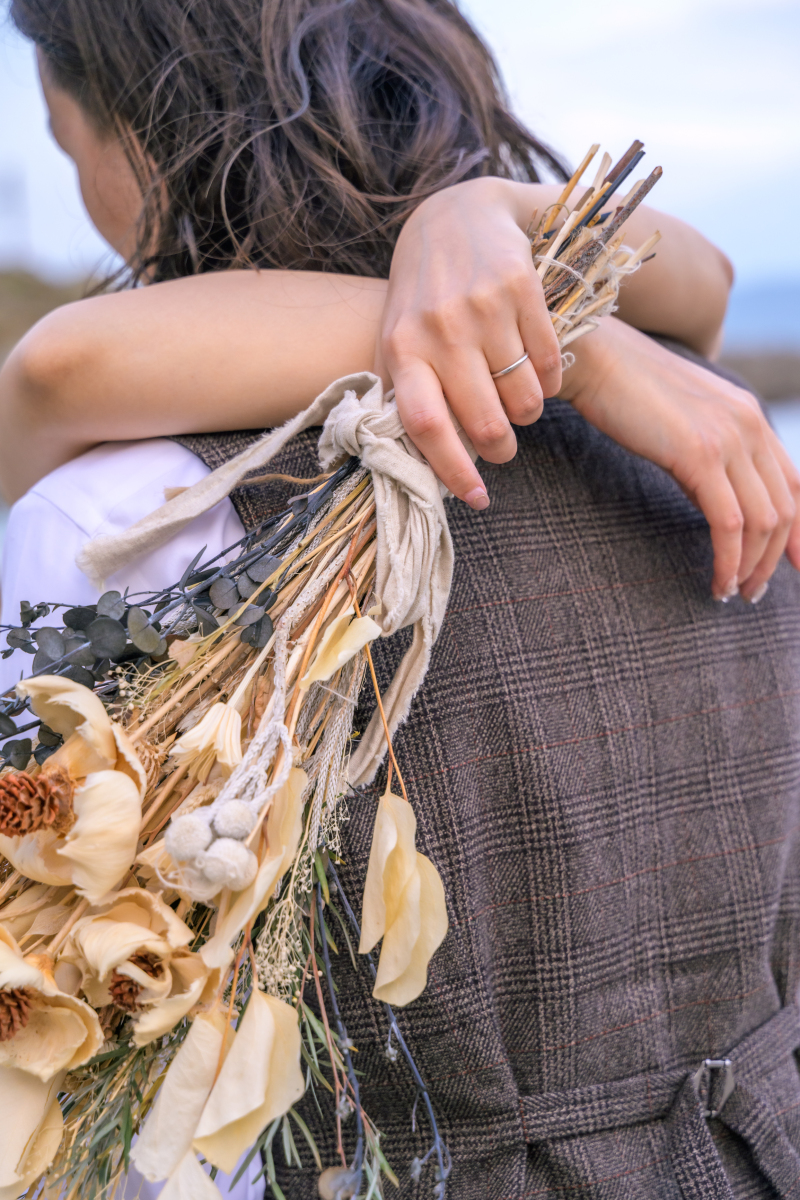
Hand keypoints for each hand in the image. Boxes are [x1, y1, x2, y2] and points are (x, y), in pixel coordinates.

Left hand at [380, 177, 562, 508]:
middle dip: (501, 451)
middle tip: (503, 451)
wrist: (455, 216)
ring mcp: (483, 308)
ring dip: (527, 417)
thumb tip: (408, 463)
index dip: (452, 471)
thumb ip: (402, 395)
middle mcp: (441, 329)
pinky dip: (548, 383)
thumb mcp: (398, 339)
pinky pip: (549, 364)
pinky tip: (536, 374)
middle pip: (484, 423)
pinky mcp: (521, 289)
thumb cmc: (422, 294)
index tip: (476, 499)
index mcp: (402, 349)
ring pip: (525, 400)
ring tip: (518, 407)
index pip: (426, 426)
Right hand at [562, 318, 799, 600]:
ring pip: (764, 521)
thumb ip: (708, 456)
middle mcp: (750, 424)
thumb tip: (716, 502)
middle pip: (786, 508)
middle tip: (752, 591)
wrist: (593, 360)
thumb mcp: (682, 425)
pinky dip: (729, 561)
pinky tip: (718, 581)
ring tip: (733, 593)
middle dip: (773, 558)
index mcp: (750, 416)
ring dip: (752, 567)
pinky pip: (730, 523)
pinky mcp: (700, 455)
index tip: (794, 565)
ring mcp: (729, 438)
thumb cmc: (624, 394)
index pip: (795, 483)